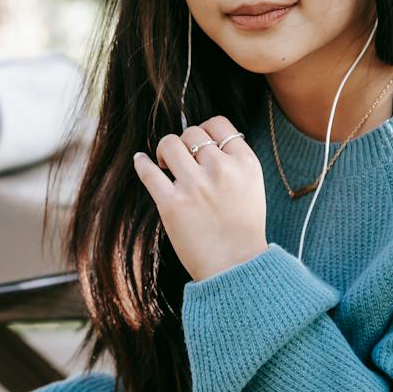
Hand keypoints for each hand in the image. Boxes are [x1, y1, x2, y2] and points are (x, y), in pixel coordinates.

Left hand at [133, 115, 268, 283]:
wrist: (237, 267)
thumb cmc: (243, 229)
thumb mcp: (252, 187)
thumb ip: (233, 162)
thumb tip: (204, 141)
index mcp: (245, 163)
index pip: (219, 124)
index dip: (205, 129)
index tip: (198, 144)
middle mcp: (221, 170)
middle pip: (192, 133)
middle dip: (184, 144)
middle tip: (180, 161)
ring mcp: (195, 186)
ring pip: (169, 143)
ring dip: (163, 150)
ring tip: (164, 164)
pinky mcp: (171, 204)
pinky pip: (148, 171)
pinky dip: (141, 163)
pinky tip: (140, 161)